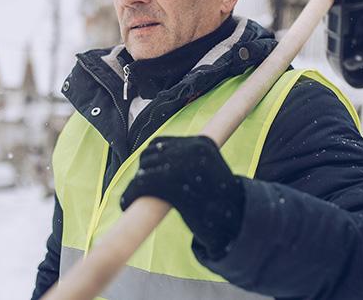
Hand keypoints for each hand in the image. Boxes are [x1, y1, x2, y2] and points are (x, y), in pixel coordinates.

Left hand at [120, 135, 244, 256]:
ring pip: (145, 169)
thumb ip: (187, 161)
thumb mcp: (209, 170)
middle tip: (142, 189)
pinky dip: (130, 194)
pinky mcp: (175, 184)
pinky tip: (127, 203)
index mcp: (202, 143)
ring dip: (136, 184)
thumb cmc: (219, 200)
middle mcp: (193, 150)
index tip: (148, 173)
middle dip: (143, 171)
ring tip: (135, 197)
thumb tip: (152, 161)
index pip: (162, 142)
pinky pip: (142, 184)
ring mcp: (184, 166)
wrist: (235, 221)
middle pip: (151, 153)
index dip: (151, 159)